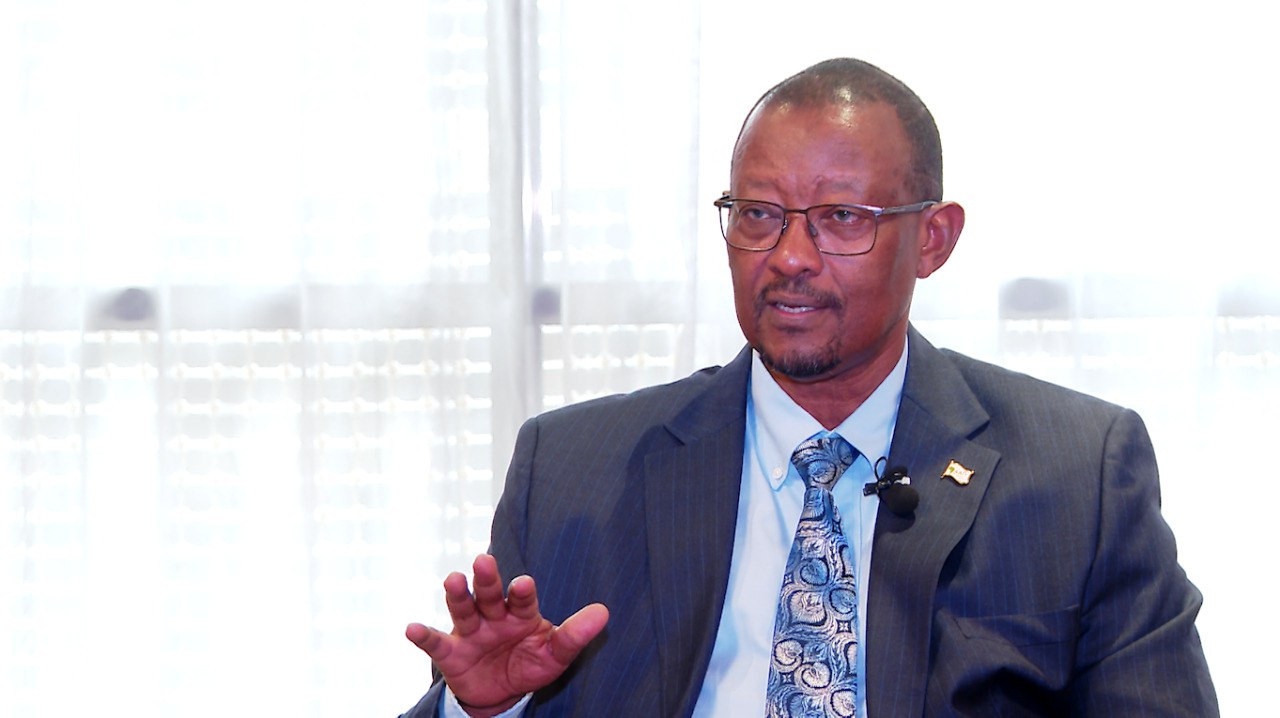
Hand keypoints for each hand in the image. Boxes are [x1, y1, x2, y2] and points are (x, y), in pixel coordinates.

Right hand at [405, 554, 609, 716]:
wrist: (501, 692)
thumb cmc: (530, 663)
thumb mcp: (555, 654)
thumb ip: (575, 635)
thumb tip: (604, 613)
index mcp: (521, 612)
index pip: (522, 599)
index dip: (522, 591)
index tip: (523, 584)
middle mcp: (494, 616)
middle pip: (490, 595)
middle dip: (487, 580)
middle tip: (485, 561)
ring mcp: (471, 632)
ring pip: (463, 609)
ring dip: (457, 595)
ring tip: (453, 580)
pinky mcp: (451, 653)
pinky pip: (435, 643)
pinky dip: (423, 635)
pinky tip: (411, 628)